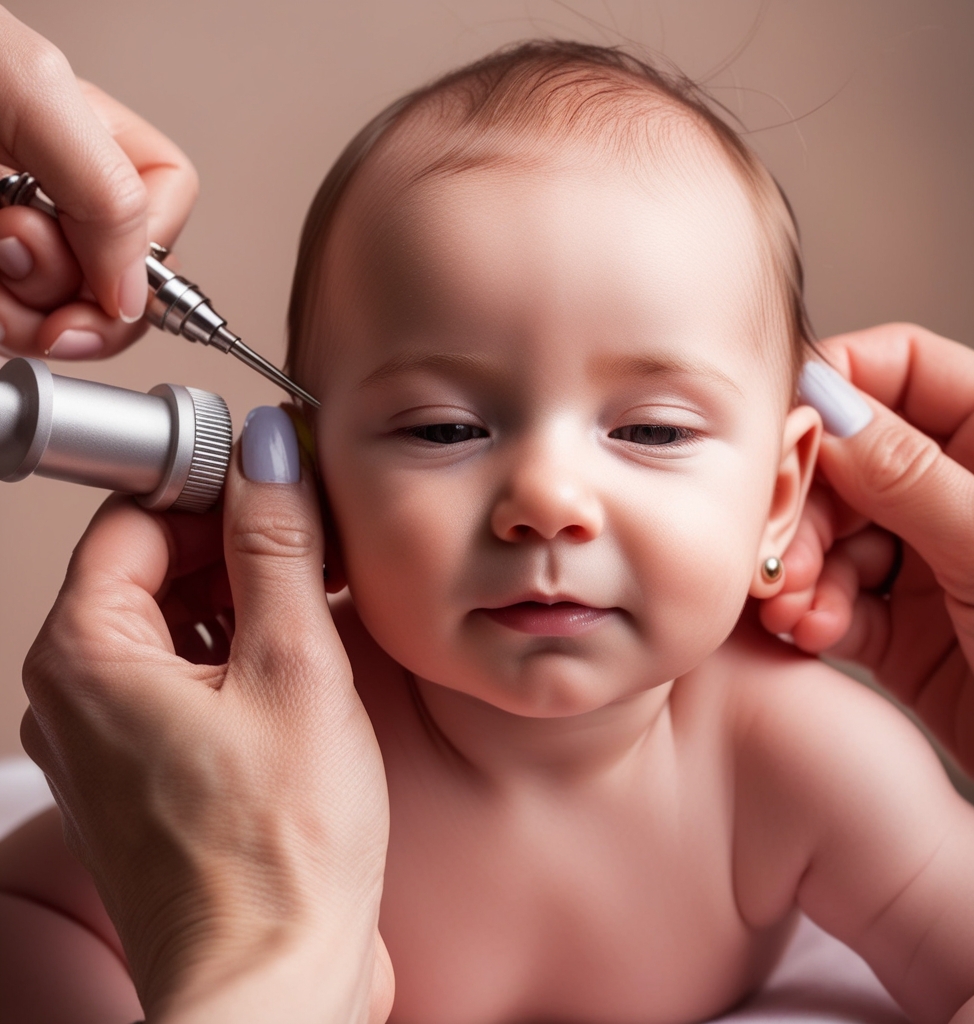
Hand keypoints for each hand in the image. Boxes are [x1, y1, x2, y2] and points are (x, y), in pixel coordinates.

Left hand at [0, 5, 196, 358]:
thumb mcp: (30, 90)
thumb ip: (106, 188)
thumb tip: (134, 293)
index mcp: (79, 134)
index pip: (165, 203)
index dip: (146, 252)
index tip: (105, 278)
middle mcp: (46, 191)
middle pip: (116, 279)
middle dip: (68, 291)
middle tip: (13, 257)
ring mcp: (3, 239)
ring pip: (53, 316)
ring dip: (16, 308)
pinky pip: (5, 326)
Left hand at [20, 409, 392, 1023]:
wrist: (275, 982)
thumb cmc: (281, 849)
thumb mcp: (294, 667)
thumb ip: (276, 548)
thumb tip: (268, 454)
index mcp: (89, 654)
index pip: (136, 517)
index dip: (212, 486)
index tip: (281, 480)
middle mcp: (79, 694)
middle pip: (154, 567)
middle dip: (238, 544)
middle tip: (318, 540)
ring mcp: (111, 737)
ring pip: (175, 623)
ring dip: (247, 599)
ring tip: (323, 603)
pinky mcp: (151, 771)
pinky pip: (186, 677)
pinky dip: (240, 653)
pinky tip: (305, 662)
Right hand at [761, 324, 973, 810]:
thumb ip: (904, 473)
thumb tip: (825, 402)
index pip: (900, 370)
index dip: (834, 388)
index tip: (781, 429)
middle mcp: (959, 490)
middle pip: (847, 459)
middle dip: (806, 504)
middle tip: (778, 543)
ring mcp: (927, 556)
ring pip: (831, 532)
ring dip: (802, 567)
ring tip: (794, 605)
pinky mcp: (901, 622)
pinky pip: (834, 597)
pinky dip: (814, 612)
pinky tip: (812, 630)